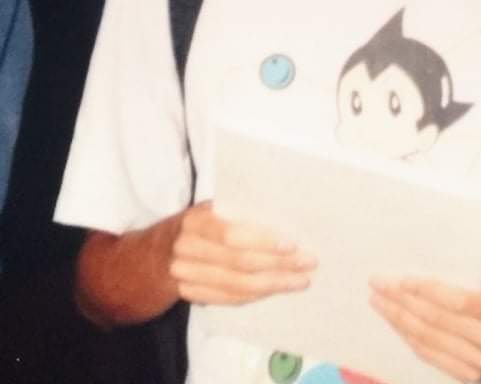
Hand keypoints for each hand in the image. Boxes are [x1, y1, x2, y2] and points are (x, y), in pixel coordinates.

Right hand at [169, 200, 316, 305]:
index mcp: (196, 219)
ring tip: (301, 280)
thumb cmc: (191, 224)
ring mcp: (185, 275)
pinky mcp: (190, 295)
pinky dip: (256, 295)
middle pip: (239, 263)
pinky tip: (276, 289)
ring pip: (238, 285)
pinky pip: (230, 299)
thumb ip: (235, 211)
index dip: (263, 241)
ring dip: (274, 285)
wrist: (143, 257)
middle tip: (309, 262)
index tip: (293, 243)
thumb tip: (283, 215)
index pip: (232, 234)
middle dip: (279, 264)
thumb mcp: (207, 209)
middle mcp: (188, 248)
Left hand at [369, 273, 480, 381]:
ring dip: (399, 321)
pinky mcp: (471, 376)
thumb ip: (464, 276)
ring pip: (429, 340)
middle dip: (402, 302)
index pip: (455, 301)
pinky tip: (397, 324)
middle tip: (379, 285)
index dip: (424, 291)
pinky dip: (411, 338)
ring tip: (380, 303)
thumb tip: (420, 267)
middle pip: (436, 321)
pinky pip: (432, 355)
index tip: (399, 279)